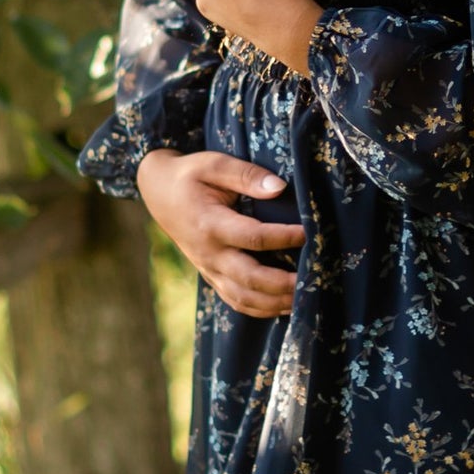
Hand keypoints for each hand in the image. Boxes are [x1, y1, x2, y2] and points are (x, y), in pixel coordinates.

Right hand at [137, 148, 304, 318]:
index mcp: (210, 224)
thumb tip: (280, 187)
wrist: (160, 194)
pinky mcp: (211, 276)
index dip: (283, 238)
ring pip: (243, 297)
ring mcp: (209, 269)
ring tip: (306, 296)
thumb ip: (246, 175)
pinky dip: (261, 309)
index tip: (309, 232)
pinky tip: (285, 306)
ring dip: (276, 302)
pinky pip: (236, 301)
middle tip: (313, 278)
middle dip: (283, 283)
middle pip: (249, 278)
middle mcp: (209, 253)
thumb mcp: (214, 165)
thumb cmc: (190, 176)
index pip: (253, 238)